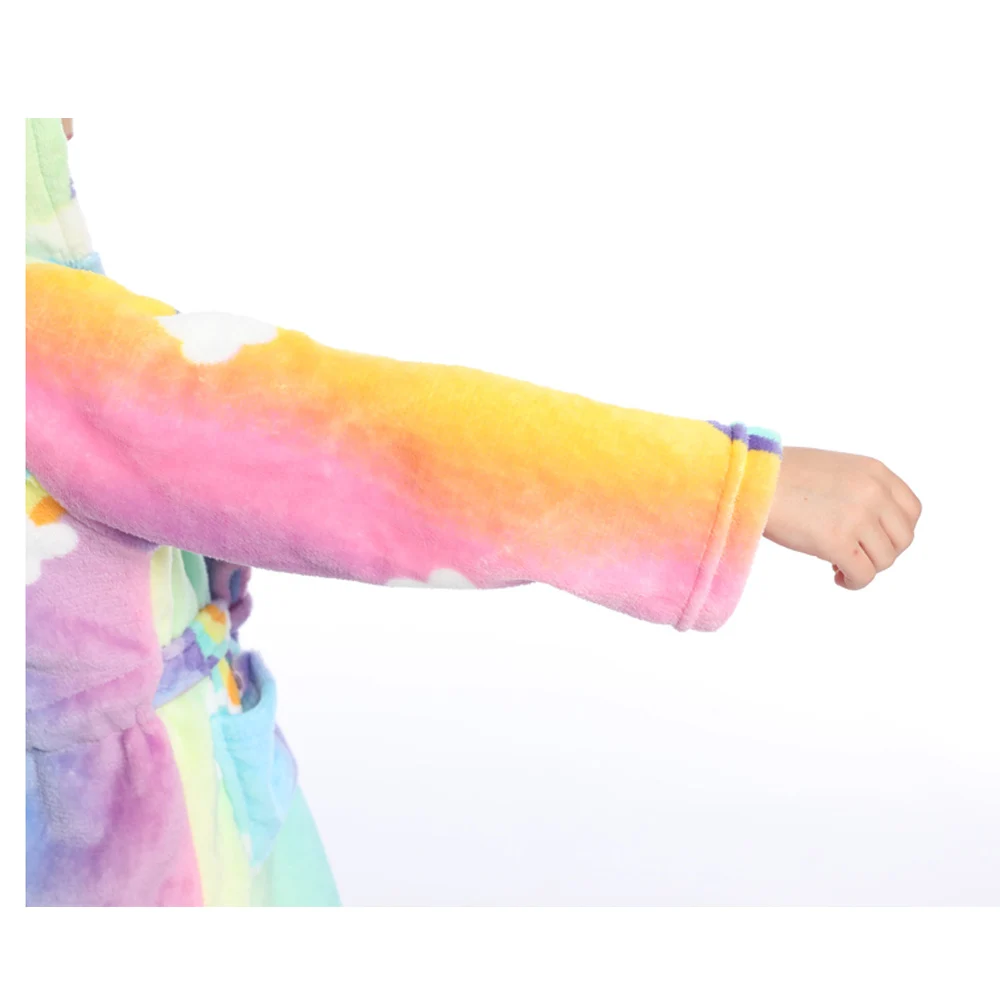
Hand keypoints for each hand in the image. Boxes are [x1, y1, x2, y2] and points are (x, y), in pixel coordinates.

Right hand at [764, 447, 921, 588]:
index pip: (911, 510)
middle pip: (902, 539)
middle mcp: (873, 493)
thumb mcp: (834, 469)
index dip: (896, 532)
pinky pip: (863, 575)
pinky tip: (837, 577)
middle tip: (855, 555)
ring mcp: (858, 517)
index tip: (875, 540)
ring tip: (839, 565)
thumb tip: (871, 526)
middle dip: (881, 553)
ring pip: (884, 560)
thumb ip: (860, 489)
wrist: (749, 480)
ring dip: (865, 567)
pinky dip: (853, 581)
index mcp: (874, 472)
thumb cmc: (779, 475)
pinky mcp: (837, 541)